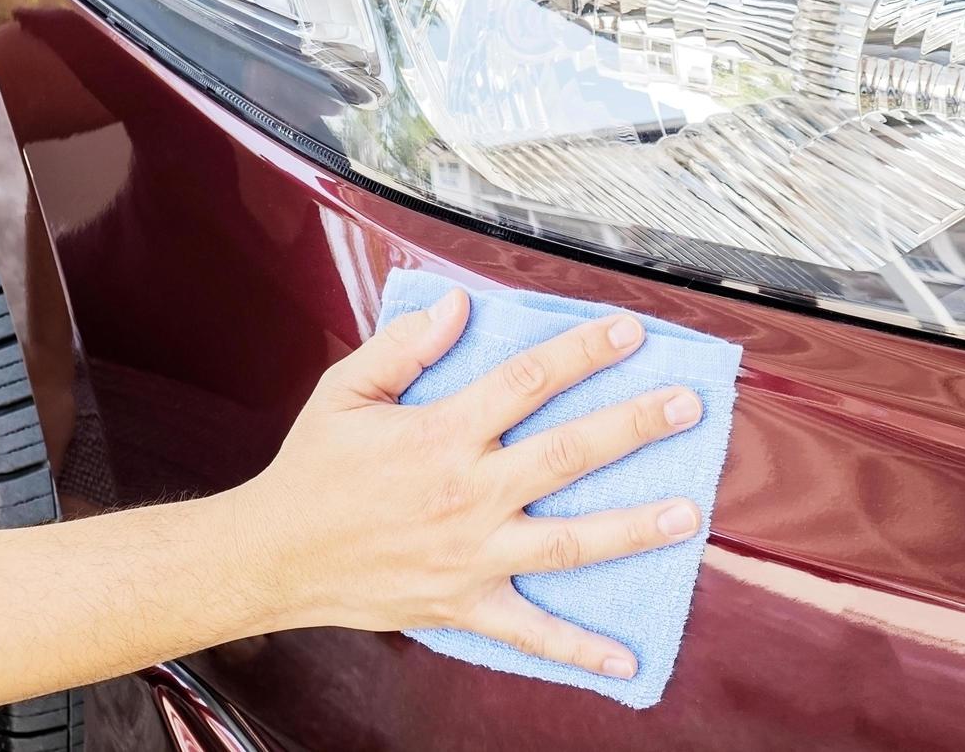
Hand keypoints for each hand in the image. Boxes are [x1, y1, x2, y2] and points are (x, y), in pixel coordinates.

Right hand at [239, 287, 704, 679]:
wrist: (275, 555)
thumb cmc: (312, 470)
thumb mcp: (345, 391)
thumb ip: (403, 345)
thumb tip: (457, 305)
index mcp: (440, 434)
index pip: (528, 380)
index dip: (584, 352)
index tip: (630, 333)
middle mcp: (468, 493)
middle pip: (568, 452)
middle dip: (634, 424)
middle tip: (687, 406)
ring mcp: (473, 554)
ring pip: (569, 539)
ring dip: (634, 526)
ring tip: (689, 513)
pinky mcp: (466, 603)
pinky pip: (531, 632)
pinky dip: (580, 649)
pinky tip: (627, 658)